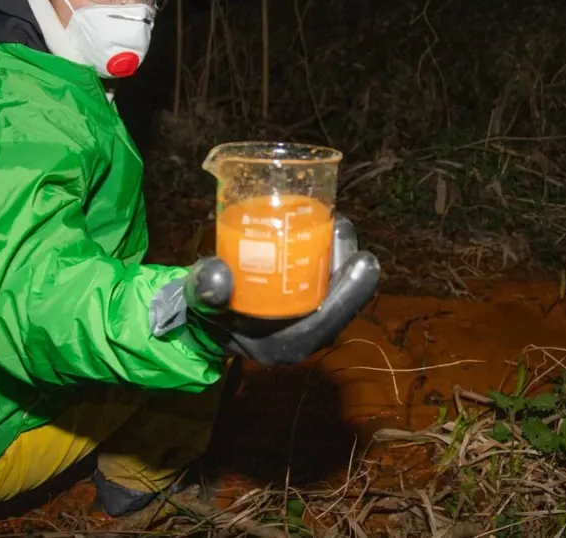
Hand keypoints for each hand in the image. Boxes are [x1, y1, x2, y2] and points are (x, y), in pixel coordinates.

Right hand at [149, 214, 380, 365]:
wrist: (204, 316)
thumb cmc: (205, 309)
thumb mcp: (201, 299)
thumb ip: (207, 289)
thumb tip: (217, 274)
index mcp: (286, 343)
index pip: (329, 321)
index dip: (350, 293)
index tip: (363, 260)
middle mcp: (304, 335)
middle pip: (342, 300)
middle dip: (349, 264)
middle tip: (342, 226)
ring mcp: (307, 321)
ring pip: (338, 289)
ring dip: (341, 257)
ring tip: (337, 223)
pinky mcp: (306, 304)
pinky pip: (328, 282)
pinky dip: (329, 257)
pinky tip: (325, 228)